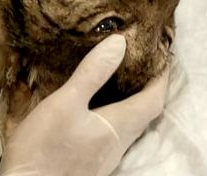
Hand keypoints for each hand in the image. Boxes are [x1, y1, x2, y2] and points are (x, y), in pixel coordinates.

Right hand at [0, 35, 168, 175]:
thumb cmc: (44, 148)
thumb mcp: (65, 103)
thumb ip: (92, 74)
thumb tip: (120, 43)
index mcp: (118, 127)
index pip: (154, 100)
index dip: (162, 76)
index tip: (161, 54)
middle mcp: (118, 144)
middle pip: (145, 113)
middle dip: (149, 87)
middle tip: (144, 61)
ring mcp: (105, 157)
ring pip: (130, 125)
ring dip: (132, 101)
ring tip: (123, 78)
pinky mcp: (91, 163)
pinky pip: (114, 134)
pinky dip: (116, 114)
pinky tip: (98, 107)